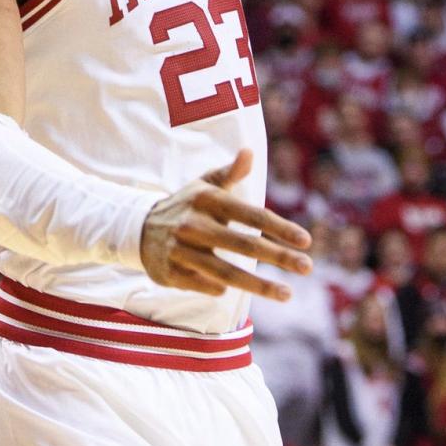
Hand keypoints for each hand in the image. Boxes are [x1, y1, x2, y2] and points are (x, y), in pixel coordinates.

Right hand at [140, 147, 311, 300]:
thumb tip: (249, 151)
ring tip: (287, 293)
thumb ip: (230, 172)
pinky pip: (205, 285)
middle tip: (308, 267)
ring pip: (226, 273)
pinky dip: (220, 288)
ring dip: (259, 285)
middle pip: (244, 245)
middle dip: (279, 257)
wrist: (138, 229)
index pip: (251, 214)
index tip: (306, 241)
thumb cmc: (186, 205)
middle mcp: (194, 224)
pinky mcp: (171, 273)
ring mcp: (181, 251)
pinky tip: (235, 291)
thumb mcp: (205, 185)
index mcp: (206, 199)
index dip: (280, 228)